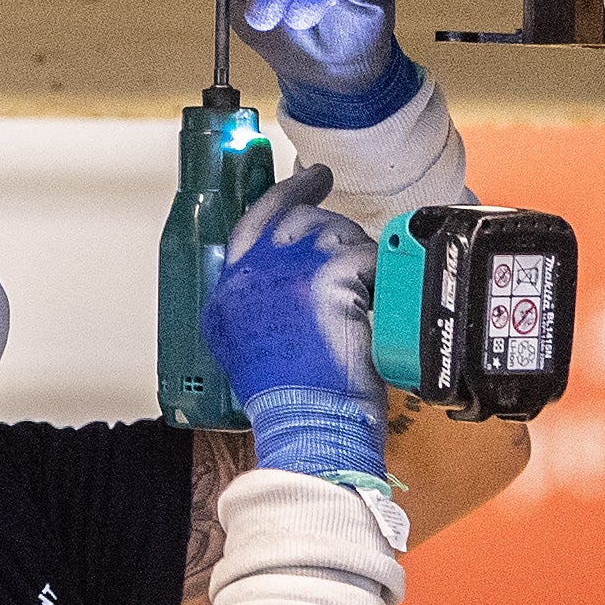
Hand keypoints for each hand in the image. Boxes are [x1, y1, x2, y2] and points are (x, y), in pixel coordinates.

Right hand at [201, 163, 385, 484]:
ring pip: (332, 231)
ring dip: (356, 253)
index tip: (306, 179)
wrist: (309, 425)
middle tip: (347, 225)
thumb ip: (257, 306)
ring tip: (363, 285)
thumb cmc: (292, 402)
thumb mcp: (250, 351)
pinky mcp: (325, 277)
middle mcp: (250, 276)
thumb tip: (285, 281)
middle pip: (293, 220)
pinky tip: (374, 295)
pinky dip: (376, 274)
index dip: (282, 197)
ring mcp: (286, 272)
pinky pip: (363, 255)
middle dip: (326, 222)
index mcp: (229, 295)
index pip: (252, 225)